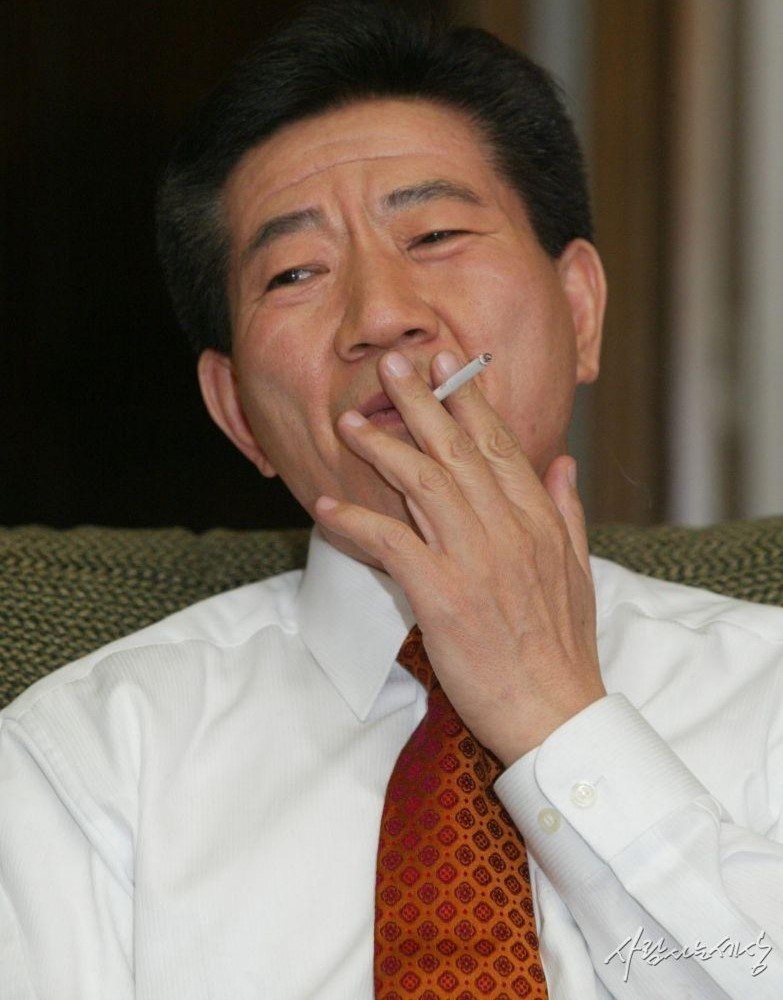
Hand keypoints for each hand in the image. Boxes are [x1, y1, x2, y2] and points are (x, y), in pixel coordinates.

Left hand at [315, 349, 605, 764]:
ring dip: (383, 449)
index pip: (499, 444)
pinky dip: (357, 523)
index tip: (447, 362)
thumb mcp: (578, 571)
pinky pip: (392, 545)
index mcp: (538, 520)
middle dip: (422, 401)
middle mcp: (508, 529)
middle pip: (457, 450)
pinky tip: (327, 508)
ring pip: (424, 484)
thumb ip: (566, 510)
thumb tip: (563, 462)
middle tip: (390, 365)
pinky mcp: (444, 596)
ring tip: (349, 423)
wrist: (556, 713)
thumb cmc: (563, 648)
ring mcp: (476, 560)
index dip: (469, 398)